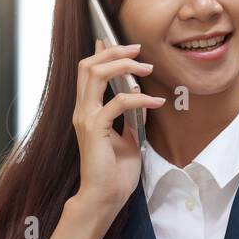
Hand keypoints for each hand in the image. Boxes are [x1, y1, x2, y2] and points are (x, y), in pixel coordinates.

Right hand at [72, 38, 163, 218]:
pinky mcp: (95, 129)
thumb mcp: (127, 138)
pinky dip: (139, 98)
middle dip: (114, 52)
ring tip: (147, 69)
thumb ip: (129, 118)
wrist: (105, 196)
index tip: (118, 42)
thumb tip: (140, 101)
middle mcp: (82, 110)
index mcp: (87, 110)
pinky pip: (117, 103)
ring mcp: (86, 118)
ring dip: (123, 67)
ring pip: (95, 75)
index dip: (102, 53)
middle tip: (138, 50)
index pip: (88, 72)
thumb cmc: (115, 171)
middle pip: (88, 66)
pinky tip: (156, 102)